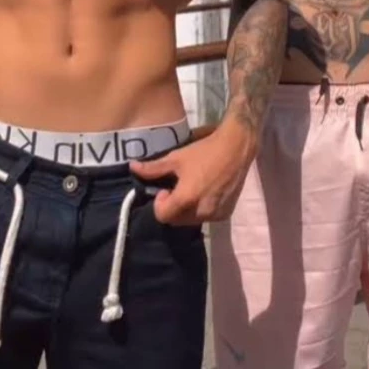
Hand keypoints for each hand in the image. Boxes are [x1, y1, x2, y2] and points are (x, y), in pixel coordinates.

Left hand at [130, 121, 257, 225]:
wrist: (236, 148)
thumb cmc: (204, 151)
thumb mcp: (176, 158)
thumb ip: (153, 168)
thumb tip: (132, 168)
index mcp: (186, 198)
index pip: (163, 216)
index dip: (160, 203)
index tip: (166, 188)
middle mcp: (201, 211)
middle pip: (176, 220)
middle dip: (172, 207)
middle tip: (178, 188)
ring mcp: (215, 214)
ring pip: (191, 220)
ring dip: (187, 209)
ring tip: (193, 188)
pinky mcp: (226, 214)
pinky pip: (207, 217)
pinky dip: (202, 209)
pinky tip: (207, 191)